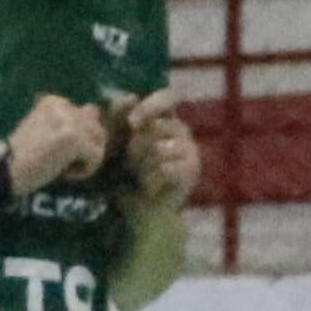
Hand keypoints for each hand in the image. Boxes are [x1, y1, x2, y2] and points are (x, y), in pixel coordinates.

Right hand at [5, 95, 112, 190]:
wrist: (4, 170)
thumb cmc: (24, 156)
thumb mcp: (47, 131)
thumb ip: (71, 120)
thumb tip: (96, 108)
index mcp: (54, 101)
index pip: (86, 118)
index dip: (75, 141)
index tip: (53, 151)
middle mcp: (63, 105)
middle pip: (96, 130)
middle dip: (83, 150)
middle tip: (59, 160)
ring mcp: (69, 121)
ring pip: (98, 144)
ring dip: (84, 161)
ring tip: (62, 166)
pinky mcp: (73, 138)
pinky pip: (96, 157)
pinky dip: (84, 171)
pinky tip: (64, 173)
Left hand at [119, 91, 197, 208]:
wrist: (142, 213)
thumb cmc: (127, 177)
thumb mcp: (117, 144)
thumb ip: (120, 118)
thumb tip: (128, 97)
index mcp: (164, 118)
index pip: (167, 96)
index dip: (150, 106)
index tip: (132, 123)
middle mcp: (181, 131)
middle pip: (157, 126)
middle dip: (136, 148)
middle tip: (130, 165)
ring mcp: (190, 150)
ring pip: (160, 148)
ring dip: (142, 166)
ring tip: (140, 178)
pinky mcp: (192, 170)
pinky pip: (165, 167)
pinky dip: (150, 180)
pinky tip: (149, 189)